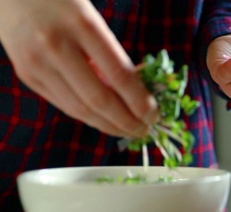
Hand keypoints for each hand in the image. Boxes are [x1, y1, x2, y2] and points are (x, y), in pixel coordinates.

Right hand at [0, 0, 157, 137]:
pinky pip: (63, 104)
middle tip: (145, 130)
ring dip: (109, 126)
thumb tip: (137, 91)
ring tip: (128, 130)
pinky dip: (88, 117)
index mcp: (81, 24)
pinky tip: (105, 121)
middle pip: (99, 99)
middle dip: (127, 122)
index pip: (119, 75)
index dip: (140, 102)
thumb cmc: (59, 0)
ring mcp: (37, 63)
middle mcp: (56, 45)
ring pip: (80, 109)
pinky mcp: (26, 75)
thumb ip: (110, 52)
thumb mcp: (91, 16)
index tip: (155, 114)